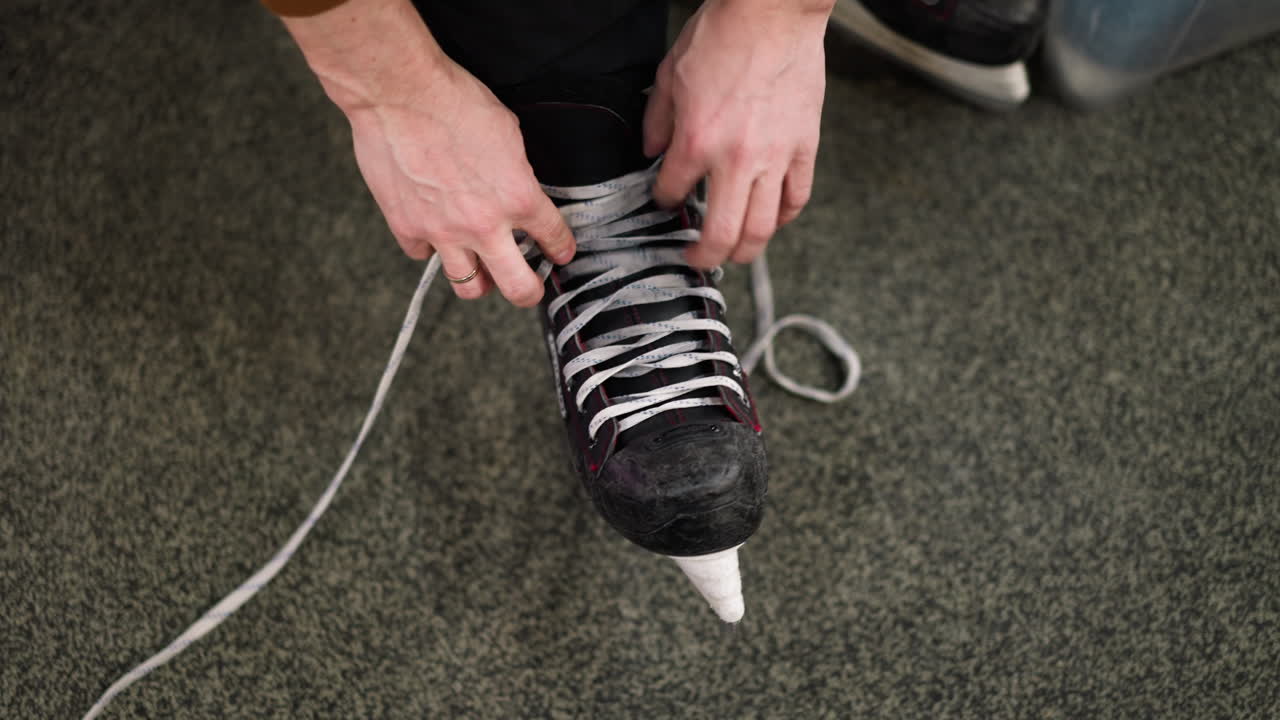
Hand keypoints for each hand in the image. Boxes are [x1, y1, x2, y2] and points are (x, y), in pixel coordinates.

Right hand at [281, 0, 572, 305]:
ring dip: (480, 282)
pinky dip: (430, 248)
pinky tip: (434, 233)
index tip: (560, 253)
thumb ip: (517, 171)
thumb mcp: (508, 132)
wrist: (399, 92)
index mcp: (519, 198)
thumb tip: (518, 186)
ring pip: (469, 287)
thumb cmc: (454, 100)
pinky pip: (423, 255)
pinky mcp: (407, 227)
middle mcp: (485, 225)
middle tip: (529, 286)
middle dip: (529, 291)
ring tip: (482, 273)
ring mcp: (443, 232)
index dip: (561, 249)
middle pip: (518, 287)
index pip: (554, 238)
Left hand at [644, 0, 832, 267]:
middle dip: (705, 255)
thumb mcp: (671, 75)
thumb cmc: (722, 35)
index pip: (672, 193)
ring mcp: (774, 157)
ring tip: (735, 252)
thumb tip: (651, 153)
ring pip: (764, 227)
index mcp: (696, 141)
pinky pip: (796, 197)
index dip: (663, 201)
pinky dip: (784, 216)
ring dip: (746, 249)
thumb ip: (657, 120)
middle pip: (723, 234)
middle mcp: (736, 159)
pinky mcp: (804, 147)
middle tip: (697, 259)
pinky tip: (773, 219)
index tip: (664, 199)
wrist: (773, 11)